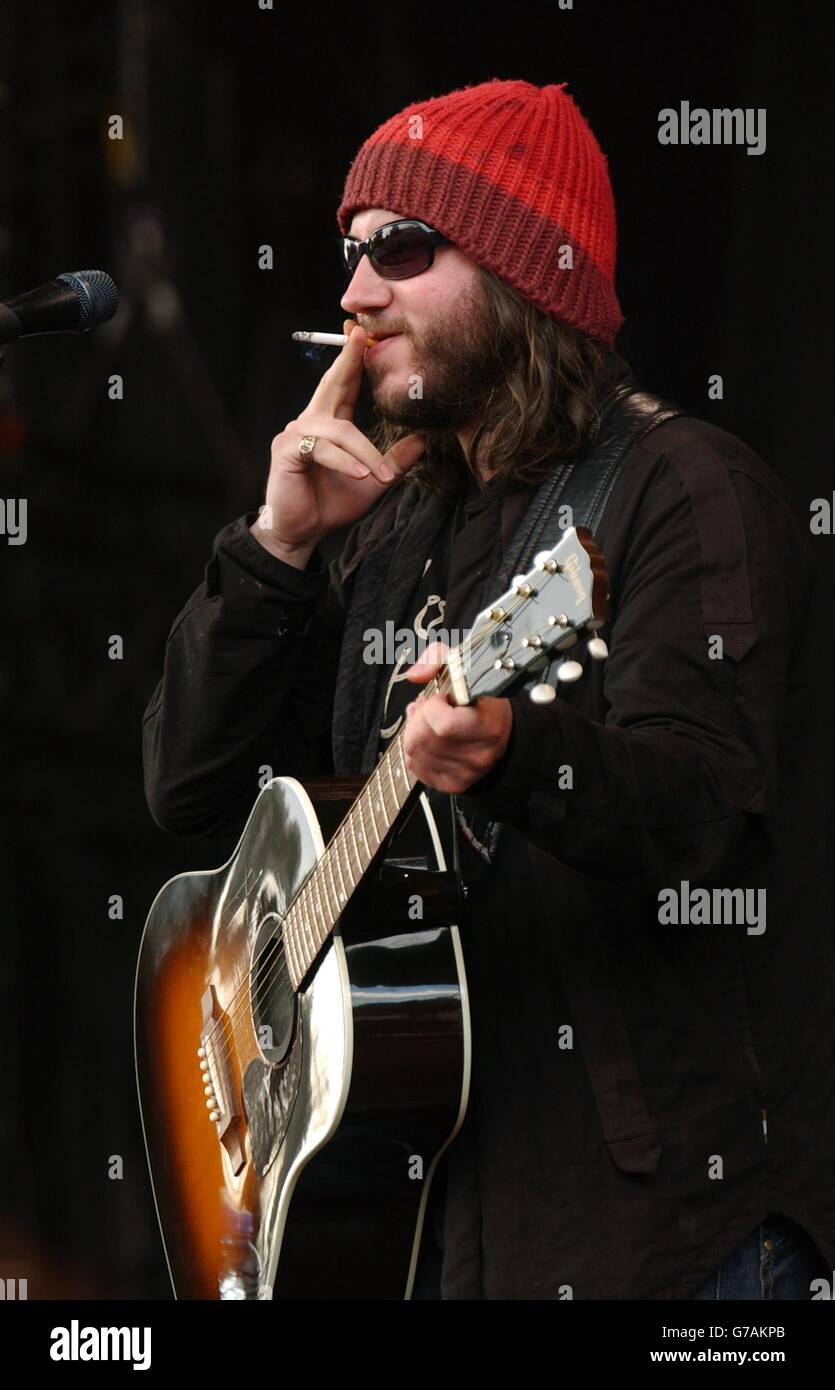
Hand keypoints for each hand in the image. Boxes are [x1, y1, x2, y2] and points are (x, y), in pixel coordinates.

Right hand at [252, 319, 425, 562]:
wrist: (300, 532)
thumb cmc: (330, 504)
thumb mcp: (372, 481)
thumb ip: (394, 461)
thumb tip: (423, 441)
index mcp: (329, 423)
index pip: (344, 384)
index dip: (354, 359)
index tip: (365, 333)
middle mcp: (311, 421)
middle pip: (332, 384)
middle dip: (348, 359)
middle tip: (362, 336)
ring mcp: (296, 434)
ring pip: (339, 431)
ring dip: (364, 453)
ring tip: (380, 476)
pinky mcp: (288, 452)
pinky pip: (323, 450)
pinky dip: (345, 463)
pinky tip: (360, 475)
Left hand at [401, 641, 513, 793]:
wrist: (504, 733)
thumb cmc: (483, 701)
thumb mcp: (466, 668)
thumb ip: (437, 659)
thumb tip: (415, 674)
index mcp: (488, 727)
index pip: (444, 725)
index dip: (432, 707)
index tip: (440, 698)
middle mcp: (478, 755)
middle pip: (423, 739)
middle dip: (417, 718)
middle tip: (427, 708)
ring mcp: (465, 773)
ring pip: (415, 753)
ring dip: (413, 732)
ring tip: (424, 721)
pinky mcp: (453, 783)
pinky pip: (416, 767)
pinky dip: (413, 750)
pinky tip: (425, 738)